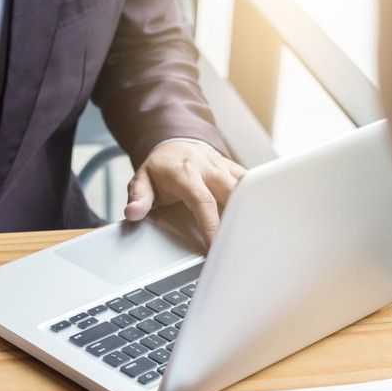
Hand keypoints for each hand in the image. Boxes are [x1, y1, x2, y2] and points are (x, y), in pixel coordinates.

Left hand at [125, 140, 245, 243]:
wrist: (175, 142)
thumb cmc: (160, 168)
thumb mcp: (141, 179)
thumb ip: (138, 197)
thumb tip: (133, 212)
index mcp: (186, 173)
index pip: (204, 202)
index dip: (212, 226)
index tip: (216, 248)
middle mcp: (209, 168)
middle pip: (233, 192)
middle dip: (240, 218)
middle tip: (242, 246)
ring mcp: (225, 167)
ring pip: (248, 186)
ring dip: (252, 209)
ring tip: (255, 237)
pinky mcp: (235, 169)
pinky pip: (251, 183)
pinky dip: (256, 200)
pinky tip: (258, 220)